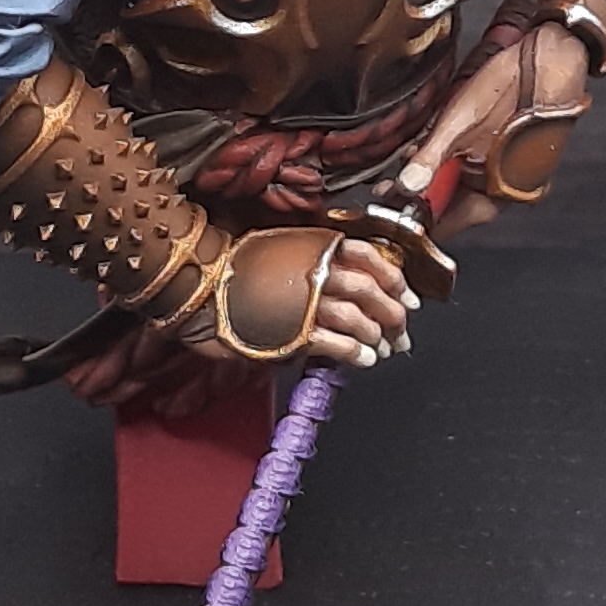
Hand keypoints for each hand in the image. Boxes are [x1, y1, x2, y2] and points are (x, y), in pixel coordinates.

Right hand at [202, 225, 415, 370]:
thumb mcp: (281, 249)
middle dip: (393, 314)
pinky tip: (363, 359)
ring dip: (376, 336)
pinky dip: (356, 352)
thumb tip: (343, 280)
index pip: (370, 255)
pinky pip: (336, 343)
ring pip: (359, 317)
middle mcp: (315, 270)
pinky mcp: (293, 331)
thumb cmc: (235, 268)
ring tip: (381, 349)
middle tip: (401, 330)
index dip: (394, 276)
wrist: (198, 285)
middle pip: (371, 290)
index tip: (407, 295)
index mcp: (315, 246)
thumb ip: (313, 260)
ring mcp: (305, 301)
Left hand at [406, 13, 594, 219]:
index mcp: (500, 193)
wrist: (551, 56)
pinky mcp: (512, 154)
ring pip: (465, 183)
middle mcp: (510, 190)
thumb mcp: (459, 123)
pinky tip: (442, 144)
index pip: (449, 220)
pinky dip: (458, 160)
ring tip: (413, 156)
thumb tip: (406, 186)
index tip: (388, 202)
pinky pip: (479, 166)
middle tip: (392, 181)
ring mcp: (513, 172)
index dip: (415, 211)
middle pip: (456, 203)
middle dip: (423, 190)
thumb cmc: (514, 86)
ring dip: (438, 174)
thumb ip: (431, 158)